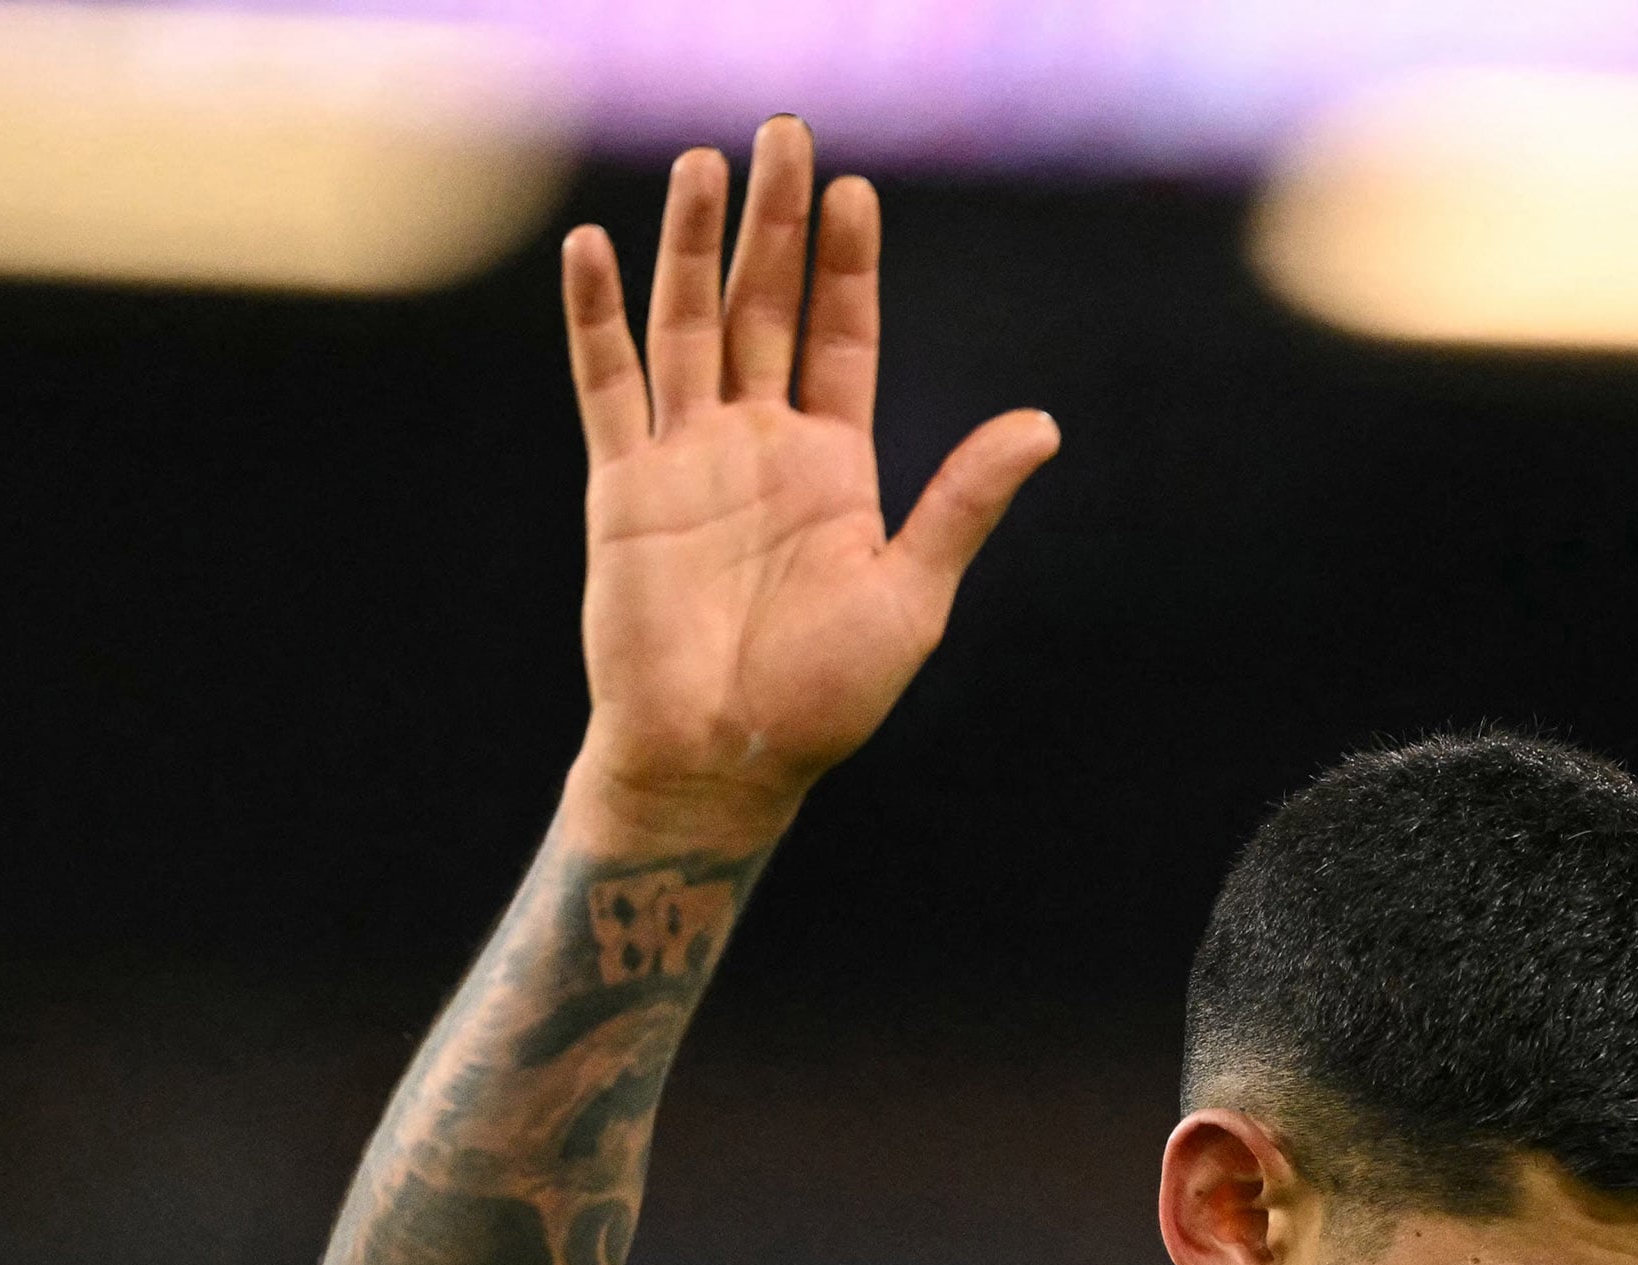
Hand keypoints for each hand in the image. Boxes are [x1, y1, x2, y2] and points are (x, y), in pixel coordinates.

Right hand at [557, 118, 1059, 854]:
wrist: (722, 759)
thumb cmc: (822, 697)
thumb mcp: (912, 594)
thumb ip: (963, 502)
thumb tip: (1043, 425)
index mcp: (834, 465)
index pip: (842, 337)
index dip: (849, 265)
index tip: (857, 192)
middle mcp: (760, 444)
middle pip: (765, 307)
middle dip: (775, 223)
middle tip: (784, 133)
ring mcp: (689, 458)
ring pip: (687, 324)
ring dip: (690, 244)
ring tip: (701, 164)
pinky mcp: (625, 486)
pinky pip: (607, 385)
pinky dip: (597, 317)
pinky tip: (594, 248)